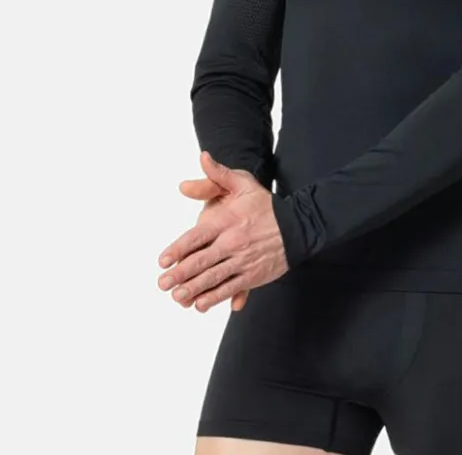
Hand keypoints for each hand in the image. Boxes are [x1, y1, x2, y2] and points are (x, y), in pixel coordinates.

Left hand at [158, 151, 288, 312]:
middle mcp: (234, 242)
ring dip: (195, 289)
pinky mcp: (254, 274)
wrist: (298, 224)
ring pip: (215, 278)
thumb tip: (202, 158)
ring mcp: (244, 260)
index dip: (178, 250)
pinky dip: (216, 297)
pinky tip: (201, 304)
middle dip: (180, 274)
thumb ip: (218, 174)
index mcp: (227, 221)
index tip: (163, 261)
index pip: (197, 237)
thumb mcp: (243, 183)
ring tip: (178, 297)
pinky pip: (232, 288)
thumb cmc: (264, 204)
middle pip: (203, 261)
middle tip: (163, 284)